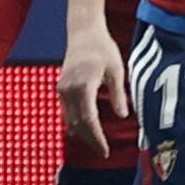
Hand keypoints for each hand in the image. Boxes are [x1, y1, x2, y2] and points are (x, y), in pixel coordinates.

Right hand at [57, 29, 127, 158]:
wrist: (83, 32)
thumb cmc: (102, 48)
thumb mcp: (116, 70)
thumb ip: (118, 94)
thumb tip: (123, 116)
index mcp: (84, 85)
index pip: (89, 120)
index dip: (97, 138)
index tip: (105, 150)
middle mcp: (69, 90)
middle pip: (78, 124)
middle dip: (90, 140)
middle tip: (103, 153)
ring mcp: (63, 89)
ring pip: (70, 119)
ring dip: (82, 134)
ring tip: (96, 144)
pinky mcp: (61, 87)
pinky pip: (67, 111)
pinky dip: (76, 123)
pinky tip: (85, 130)